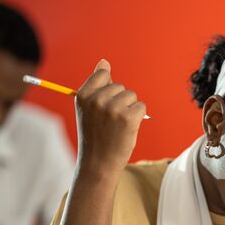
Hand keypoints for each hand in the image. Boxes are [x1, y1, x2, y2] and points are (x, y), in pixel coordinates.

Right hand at [74, 59, 145, 175]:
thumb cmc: (96, 135)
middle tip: (110, 122)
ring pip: (132, 96)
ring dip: (130, 109)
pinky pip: (141, 107)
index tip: (105, 106)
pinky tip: (128, 128)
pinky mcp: (128, 117)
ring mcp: (112, 107)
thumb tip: (104, 61)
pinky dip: (139, 117)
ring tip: (118, 125)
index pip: (103, 74)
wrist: (98, 162)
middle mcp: (96, 99)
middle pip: (120, 86)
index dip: (109, 89)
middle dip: (120, 101)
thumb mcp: (88, 109)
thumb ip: (96, 85)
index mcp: (83, 95)